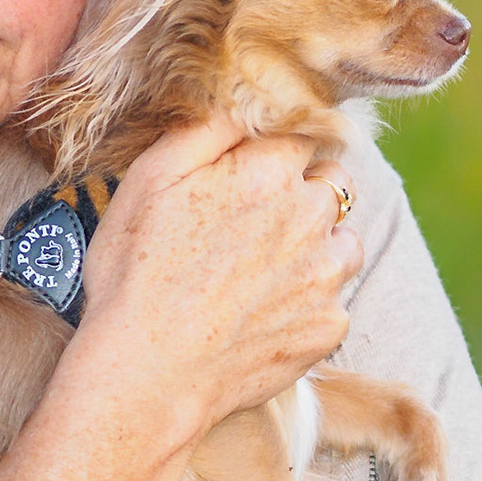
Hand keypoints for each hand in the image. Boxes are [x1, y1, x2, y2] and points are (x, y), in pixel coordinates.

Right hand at [66, 115, 364, 436]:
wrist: (146, 374)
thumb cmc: (136, 273)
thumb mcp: (150, 178)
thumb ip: (206, 130)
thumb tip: (243, 106)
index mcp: (269, 171)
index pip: (305, 136)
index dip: (278, 154)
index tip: (255, 175)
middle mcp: (310, 215)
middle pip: (335, 183)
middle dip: (307, 194)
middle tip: (259, 225)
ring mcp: (325, 274)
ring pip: (344, 242)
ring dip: (318, 247)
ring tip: (265, 272)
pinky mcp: (329, 326)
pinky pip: (334, 301)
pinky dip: (310, 304)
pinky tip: (265, 315)